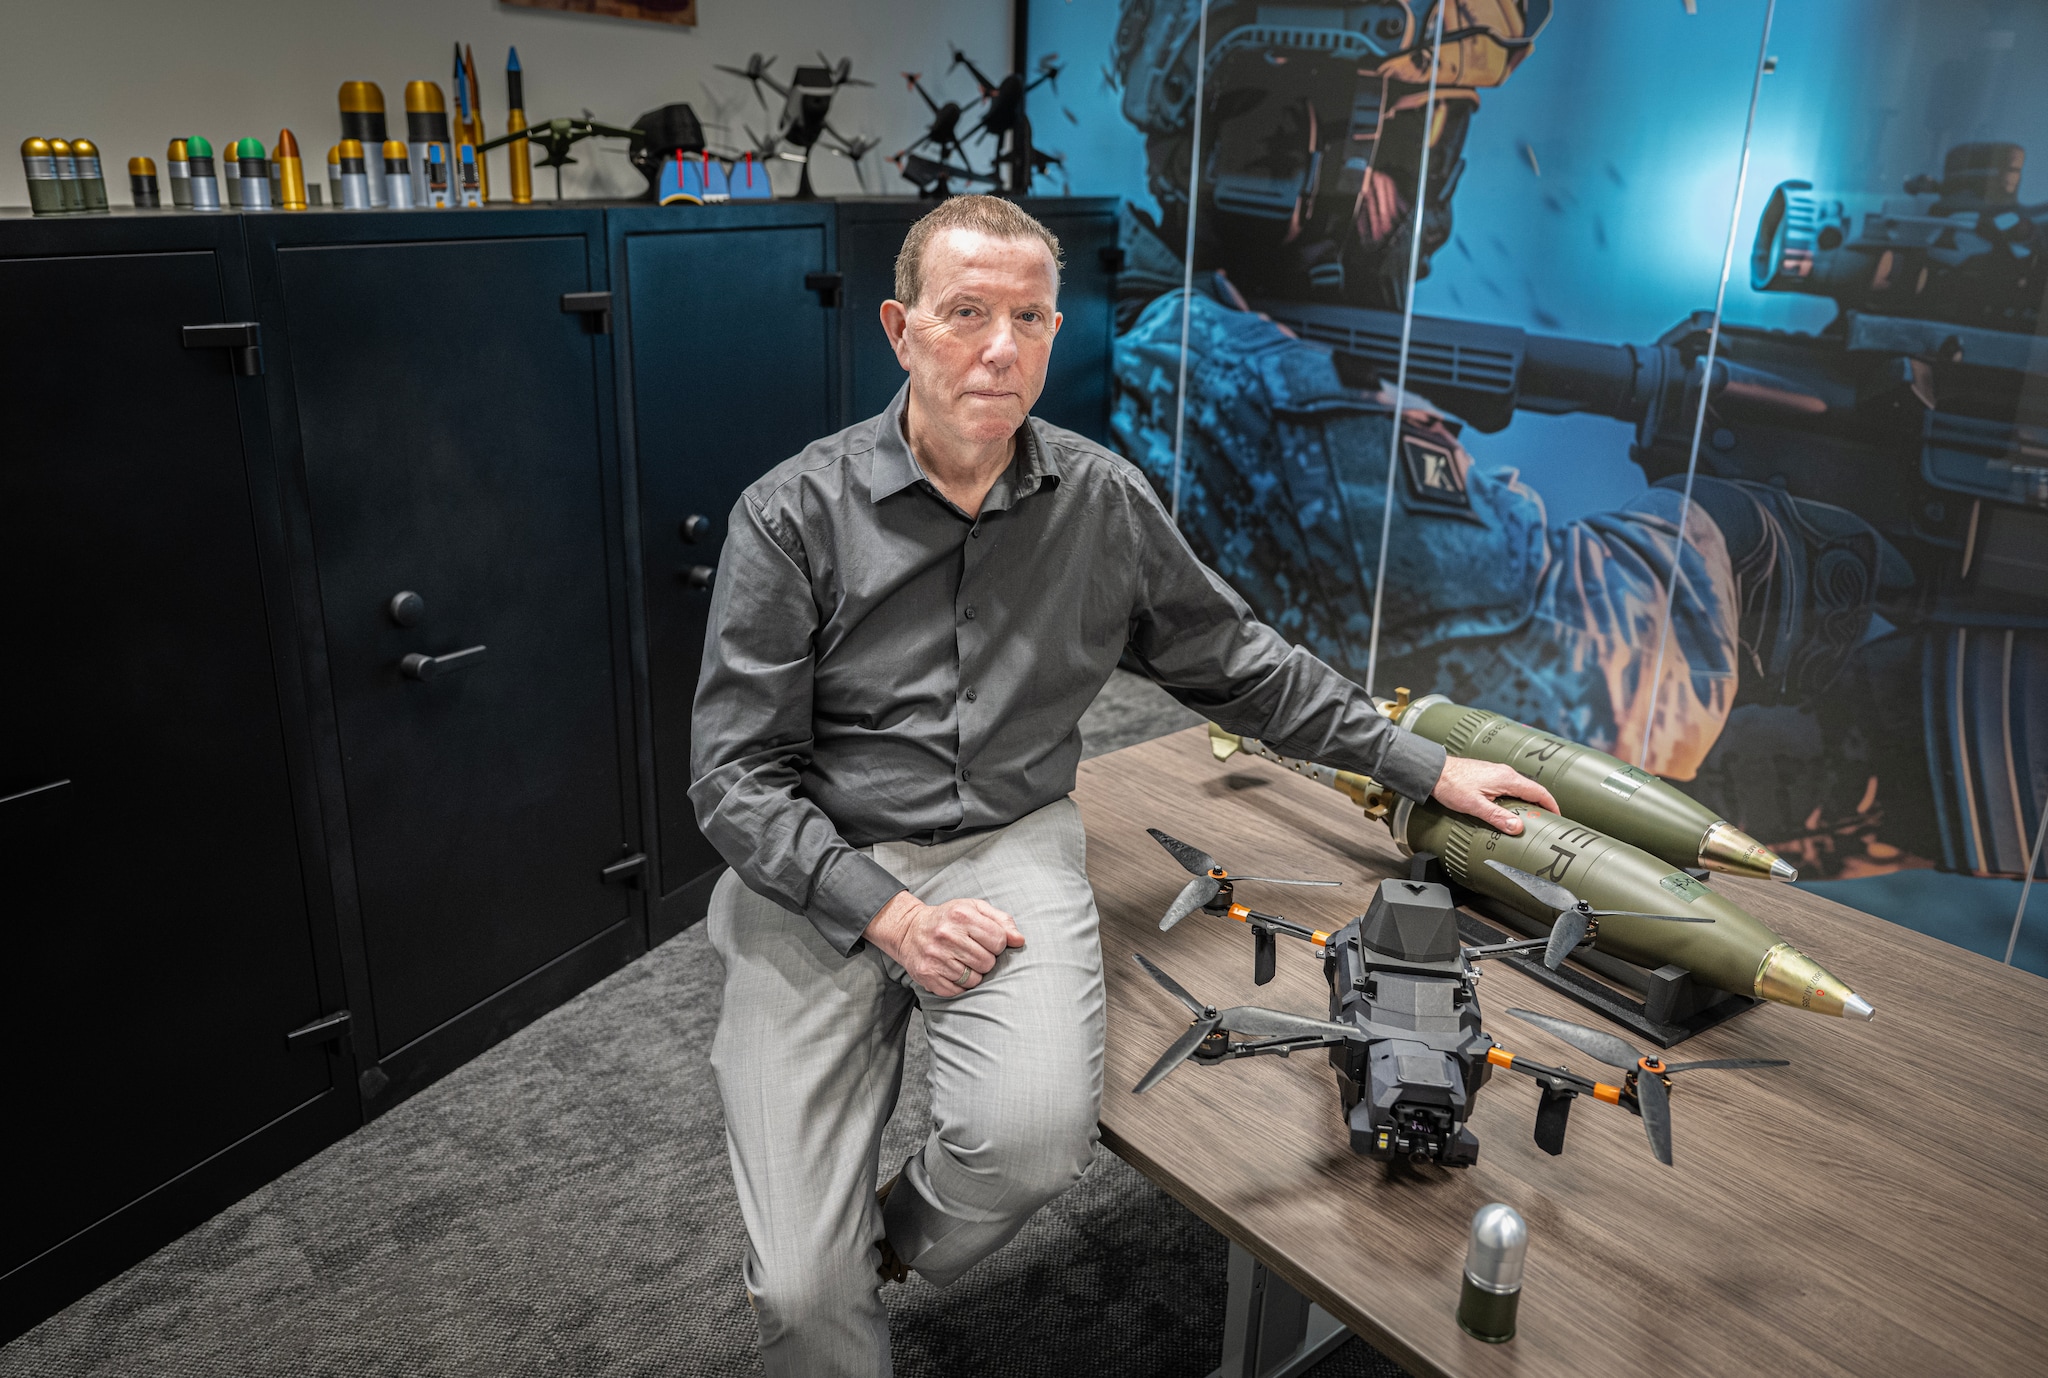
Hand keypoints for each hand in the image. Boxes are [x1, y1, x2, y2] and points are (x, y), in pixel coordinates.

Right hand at [863, 891, 1025, 996]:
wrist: (909, 930)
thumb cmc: (948, 918)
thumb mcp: (974, 909)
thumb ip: (1001, 921)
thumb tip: (1020, 941)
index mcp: (962, 915)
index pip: (999, 940)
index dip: (997, 944)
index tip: (987, 941)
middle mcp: (947, 935)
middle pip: (987, 962)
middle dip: (985, 960)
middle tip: (973, 952)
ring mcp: (936, 956)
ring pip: (974, 979)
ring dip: (973, 973)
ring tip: (962, 961)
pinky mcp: (928, 975)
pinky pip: (958, 990)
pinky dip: (959, 984)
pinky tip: (952, 971)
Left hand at [1430, 757, 1559, 834]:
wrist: (1435, 771)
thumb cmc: (1452, 785)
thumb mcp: (1475, 805)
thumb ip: (1497, 817)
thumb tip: (1518, 828)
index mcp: (1507, 779)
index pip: (1539, 792)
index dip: (1551, 805)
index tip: (1558, 817)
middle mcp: (1506, 773)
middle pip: (1532, 790)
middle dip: (1542, 806)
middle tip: (1545, 822)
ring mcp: (1498, 772)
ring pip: (1521, 788)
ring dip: (1528, 802)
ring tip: (1530, 819)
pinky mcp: (1489, 775)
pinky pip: (1510, 787)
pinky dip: (1517, 798)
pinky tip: (1510, 810)